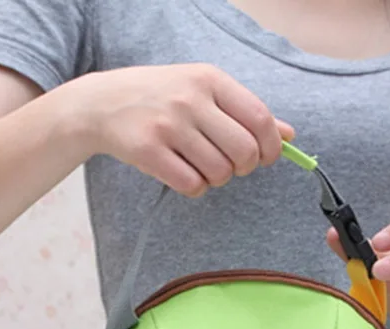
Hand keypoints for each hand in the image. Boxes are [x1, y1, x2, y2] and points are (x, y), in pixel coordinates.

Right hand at [75, 63, 294, 197]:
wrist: (101, 103)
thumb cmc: (161, 98)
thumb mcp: (202, 91)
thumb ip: (244, 111)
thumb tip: (288, 135)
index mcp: (210, 79)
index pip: (259, 118)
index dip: (271, 147)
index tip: (266, 158)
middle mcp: (190, 99)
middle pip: (244, 152)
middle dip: (244, 168)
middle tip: (231, 166)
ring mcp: (168, 125)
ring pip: (219, 172)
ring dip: (217, 179)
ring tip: (201, 166)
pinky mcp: (148, 151)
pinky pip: (192, 186)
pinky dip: (195, 188)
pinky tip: (183, 174)